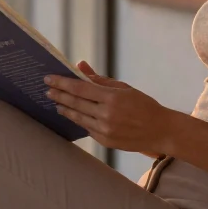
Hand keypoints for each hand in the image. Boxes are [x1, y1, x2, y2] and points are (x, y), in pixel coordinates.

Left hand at [45, 61, 176, 155]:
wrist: (160, 130)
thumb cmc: (143, 105)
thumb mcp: (123, 88)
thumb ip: (99, 78)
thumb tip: (80, 66)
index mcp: (112, 98)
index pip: (80, 88)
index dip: (62, 83)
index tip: (49, 78)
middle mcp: (107, 115)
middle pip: (75, 103)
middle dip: (59, 95)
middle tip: (47, 89)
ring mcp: (105, 130)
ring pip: (78, 117)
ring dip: (65, 108)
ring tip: (56, 102)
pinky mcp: (105, 141)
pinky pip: (87, 128)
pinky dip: (78, 119)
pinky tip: (71, 113)